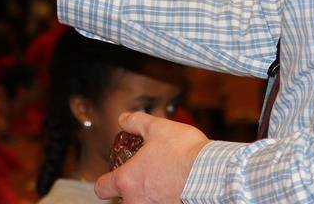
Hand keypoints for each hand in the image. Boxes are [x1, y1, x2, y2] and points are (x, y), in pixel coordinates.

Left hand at [94, 112, 208, 202]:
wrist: (212, 174)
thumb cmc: (183, 153)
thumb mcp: (157, 128)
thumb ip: (136, 122)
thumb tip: (123, 118)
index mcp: (127, 180)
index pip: (102, 188)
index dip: (105, 181)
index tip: (112, 177)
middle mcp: (136, 202)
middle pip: (122, 202)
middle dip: (130, 193)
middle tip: (144, 179)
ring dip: (148, 198)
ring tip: (162, 185)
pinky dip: (165, 200)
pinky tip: (176, 191)